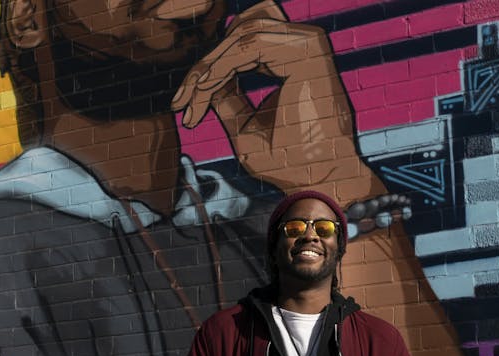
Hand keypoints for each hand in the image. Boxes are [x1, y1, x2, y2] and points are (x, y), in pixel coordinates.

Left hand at [173, 1, 381, 202]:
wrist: (317, 183)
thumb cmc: (288, 161)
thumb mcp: (243, 124)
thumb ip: (226, 95)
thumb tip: (201, 78)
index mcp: (294, 59)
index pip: (243, 43)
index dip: (208, 68)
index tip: (182, 106)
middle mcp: (304, 45)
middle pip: (240, 29)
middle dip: (205, 65)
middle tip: (181, 102)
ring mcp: (309, 44)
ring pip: (242, 31)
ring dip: (210, 65)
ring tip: (193, 99)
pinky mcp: (307, 51)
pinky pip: (249, 45)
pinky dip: (220, 66)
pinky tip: (204, 90)